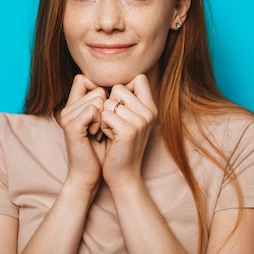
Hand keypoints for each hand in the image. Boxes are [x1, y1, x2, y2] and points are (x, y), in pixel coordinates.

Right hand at [59, 74, 107, 192]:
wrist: (90, 175)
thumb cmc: (102, 150)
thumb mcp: (106, 122)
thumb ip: (107, 103)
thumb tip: (122, 84)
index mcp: (74, 106)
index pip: (84, 79)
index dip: (102, 89)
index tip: (109, 111)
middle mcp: (68, 108)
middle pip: (97, 88)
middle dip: (108, 108)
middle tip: (103, 128)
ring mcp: (68, 116)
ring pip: (98, 97)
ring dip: (106, 116)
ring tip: (99, 133)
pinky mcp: (72, 125)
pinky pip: (94, 109)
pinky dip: (101, 122)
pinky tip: (97, 135)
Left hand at [100, 74, 157, 188]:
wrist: (124, 174)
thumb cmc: (122, 146)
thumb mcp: (131, 120)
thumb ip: (130, 101)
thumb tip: (117, 82)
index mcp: (152, 107)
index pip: (139, 78)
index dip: (123, 88)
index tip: (119, 106)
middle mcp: (150, 112)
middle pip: (119, 88)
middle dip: (110, 103)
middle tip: (114, 123)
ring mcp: (141, 121)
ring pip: (109, 102)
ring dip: (104, 117)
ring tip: (111, 131)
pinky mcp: (128, 130)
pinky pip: (105, 114)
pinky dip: (102, 125)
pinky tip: (109, 137)